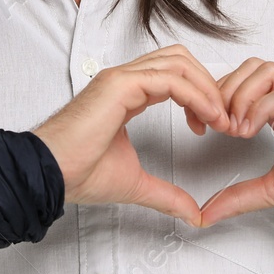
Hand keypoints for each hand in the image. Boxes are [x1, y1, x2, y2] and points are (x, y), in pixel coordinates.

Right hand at [32, 45, 229, 227]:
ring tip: (219, 118)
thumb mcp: (136, 184)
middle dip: (208, 85)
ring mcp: (121, 78)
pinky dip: (195, 94)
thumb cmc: (78, 173)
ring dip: (207, 88)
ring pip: (178, 63)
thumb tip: (193, 214)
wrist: (50, 174)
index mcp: (127, 94)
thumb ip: (167, 194)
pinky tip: (207, 117)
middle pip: (180, 60)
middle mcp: (125, 80)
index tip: (211, 126)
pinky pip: (169, 79)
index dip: (200, 95)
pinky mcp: (119, 85)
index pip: (174, 76)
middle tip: (222, 118)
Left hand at [197, 58, 273, 232]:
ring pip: (268, 71)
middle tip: (213, 125)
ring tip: (233, 128)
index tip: (199, 126)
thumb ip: (239, 197)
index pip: (242, 84)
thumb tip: (205, 214)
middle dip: (223, 91)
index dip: (215, 98)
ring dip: (241, 95)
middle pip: (252, 68)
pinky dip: (262, 108)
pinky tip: (250, 131)